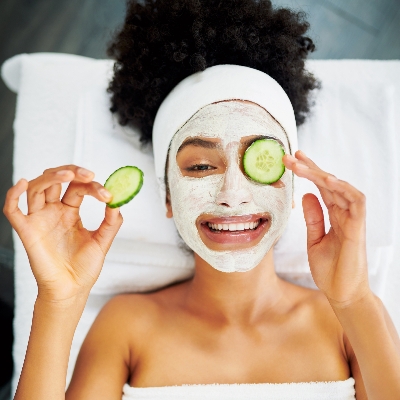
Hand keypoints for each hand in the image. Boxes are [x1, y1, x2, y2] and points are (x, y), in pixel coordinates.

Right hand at [3, 165, 122, 302]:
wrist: (72, 290)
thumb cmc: (83, 268)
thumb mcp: (102, 242)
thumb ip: (111, 222)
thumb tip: (118, 201)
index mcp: (70, 212)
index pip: (77, 188)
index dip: (92, 187)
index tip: (108, 194)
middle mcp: (53, 212)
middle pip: (56, 181)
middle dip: (71, 172)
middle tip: (89, 175)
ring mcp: (39, 219)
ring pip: (37, 188)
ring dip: (50, 177)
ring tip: (67, 175)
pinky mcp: (27, 231)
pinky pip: (13, 210)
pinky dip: (13, 195)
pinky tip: (24, 183)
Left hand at [283, 151, 369, 306]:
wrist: (341, 295)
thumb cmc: (330, 270)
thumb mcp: (314, 240)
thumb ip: (313, 218)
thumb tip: (305, 196)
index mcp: (334, 216)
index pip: (322, 188)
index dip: (309, 172)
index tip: (294, 160)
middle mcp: (344, 215)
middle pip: (329, 184)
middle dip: (310, 168)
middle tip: (291, 155)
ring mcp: (352, 221)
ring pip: (341, 189)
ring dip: (322, 174)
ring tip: (302, 163)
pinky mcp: (357, 230)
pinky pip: (356, 204)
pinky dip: (344, 189)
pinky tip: (328, 180)